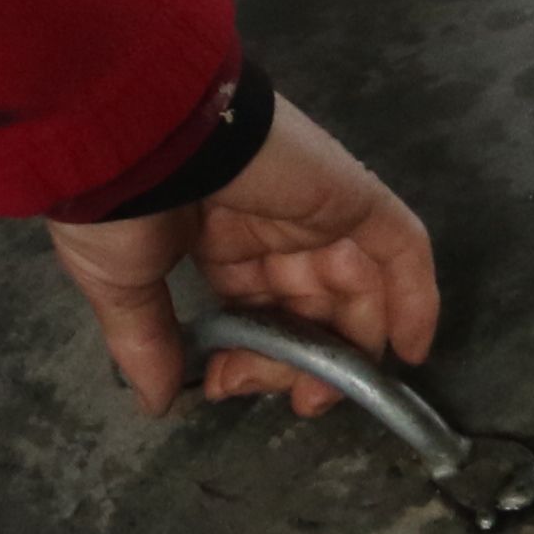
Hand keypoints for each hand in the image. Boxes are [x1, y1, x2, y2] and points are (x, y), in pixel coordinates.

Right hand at [48, 98, 444, 417]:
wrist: (136, 131)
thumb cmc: (118, 202)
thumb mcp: (119, 282)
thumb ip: (144, 342)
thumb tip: (155, 402)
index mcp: (218, 240)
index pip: (257, 309)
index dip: (250, 357)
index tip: (224, 385)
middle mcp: (274, 225)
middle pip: (308, 306)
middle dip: (298, 362)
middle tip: (288, 399)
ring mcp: (317, 208)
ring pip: (356, 286)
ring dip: (347, 346)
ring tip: (320, 390)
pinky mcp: (351, 192)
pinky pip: (401, 247)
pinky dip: (416, 296)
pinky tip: (412, 349)